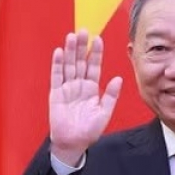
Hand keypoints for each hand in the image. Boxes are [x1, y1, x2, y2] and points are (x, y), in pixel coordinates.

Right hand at [48, 31, 121, 165]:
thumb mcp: (104, 113)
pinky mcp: (56, 94)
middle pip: (80, 62)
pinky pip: (56, 76)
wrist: (73, 144)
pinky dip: (58, 64)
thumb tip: (118, 79)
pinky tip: (60, 52)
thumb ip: (111, 96)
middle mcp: (79, 85)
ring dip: (70, 51)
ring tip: (72, 37)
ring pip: (69, 66)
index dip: (96, 53)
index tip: (98, 39)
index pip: (94, 66)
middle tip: (83, 31)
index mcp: (91, 89)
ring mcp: (67, 88)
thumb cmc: (88, 131)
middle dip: (82, 47)